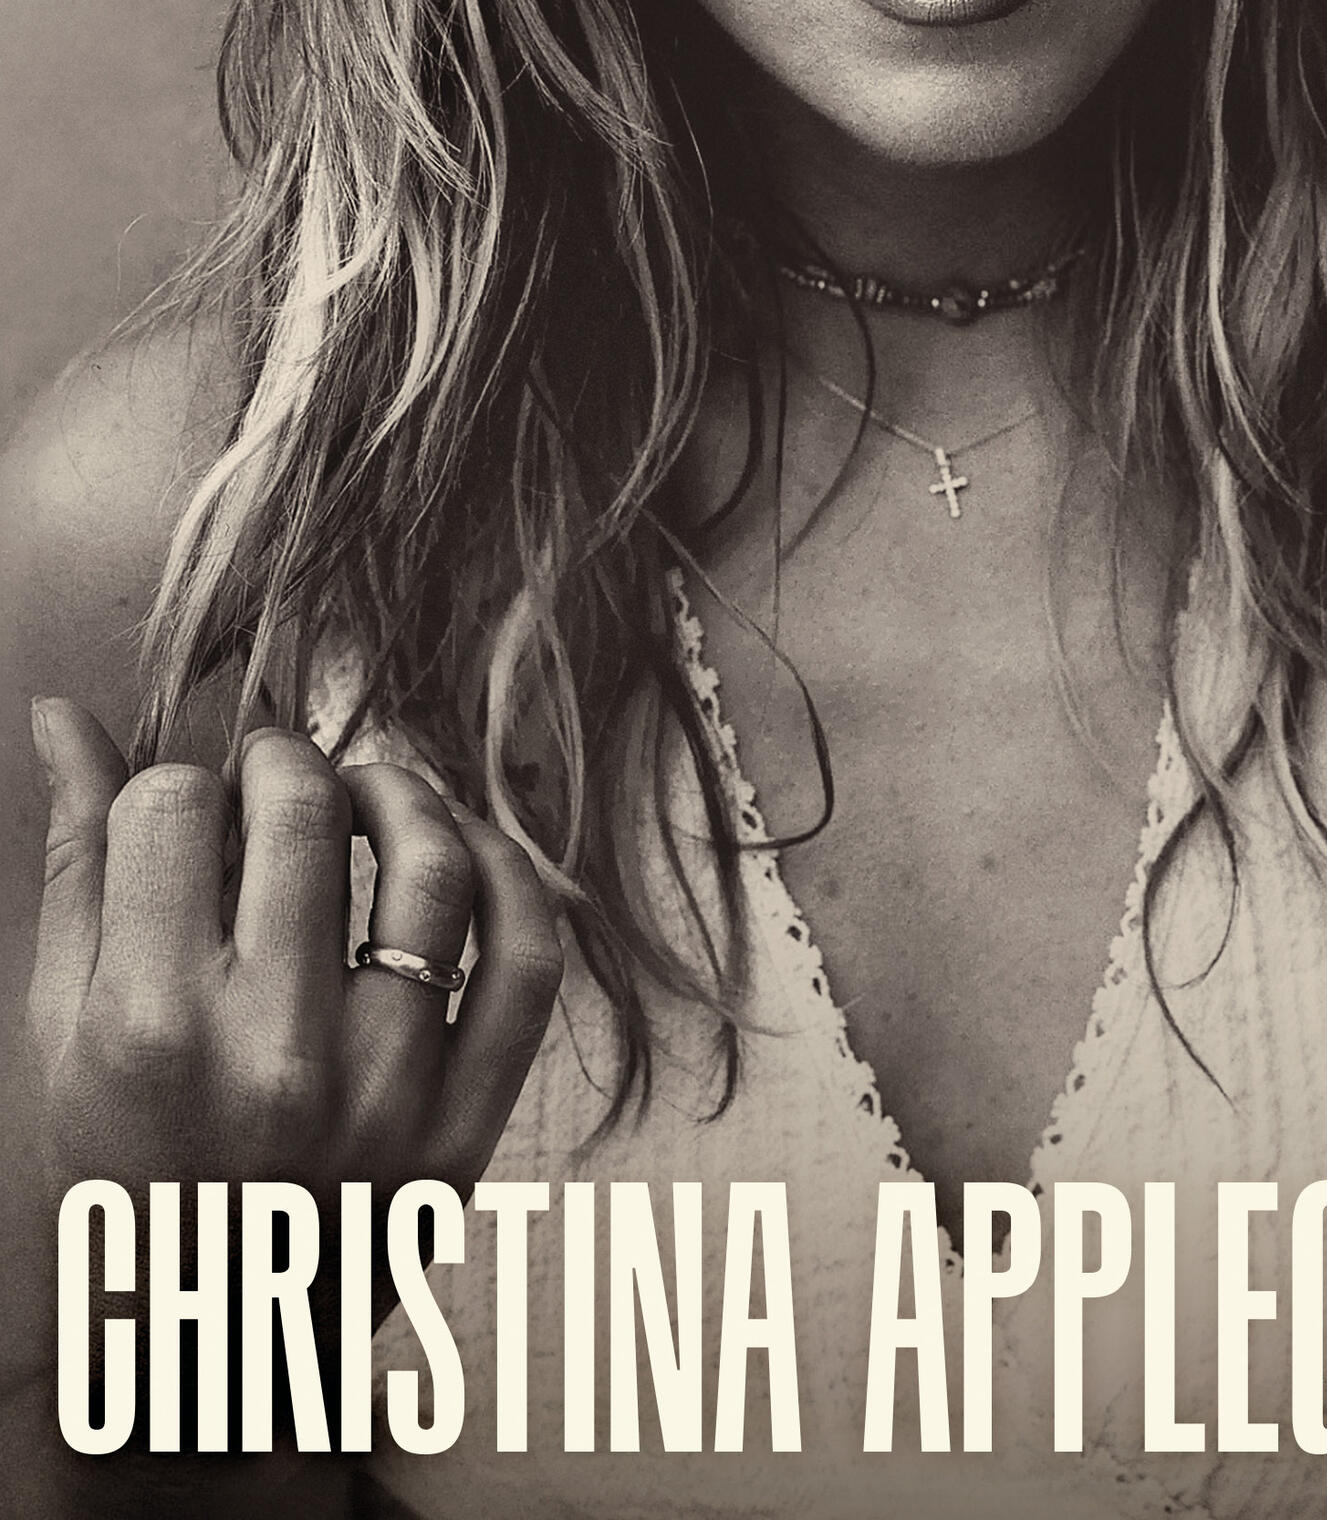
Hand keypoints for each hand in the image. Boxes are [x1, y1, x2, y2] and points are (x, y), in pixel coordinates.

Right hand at [26, 701, 565, 1203]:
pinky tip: (465, 848)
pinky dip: (512, 878)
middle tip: (272, 778)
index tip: (190, 809)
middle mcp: (272, 1052)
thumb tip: (64, 714)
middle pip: (304, 810)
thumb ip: (77, 862)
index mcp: (151, 1023)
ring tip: (365, 794)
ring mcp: (383, 1092)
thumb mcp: (65, 1026)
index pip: (176, 806)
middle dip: (284, 759)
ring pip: (433, 865)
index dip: (182, 783)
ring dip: (400, 791)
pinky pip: (527, 964)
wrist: (199, 1348)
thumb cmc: (119, 1170)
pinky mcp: (465, 1127)